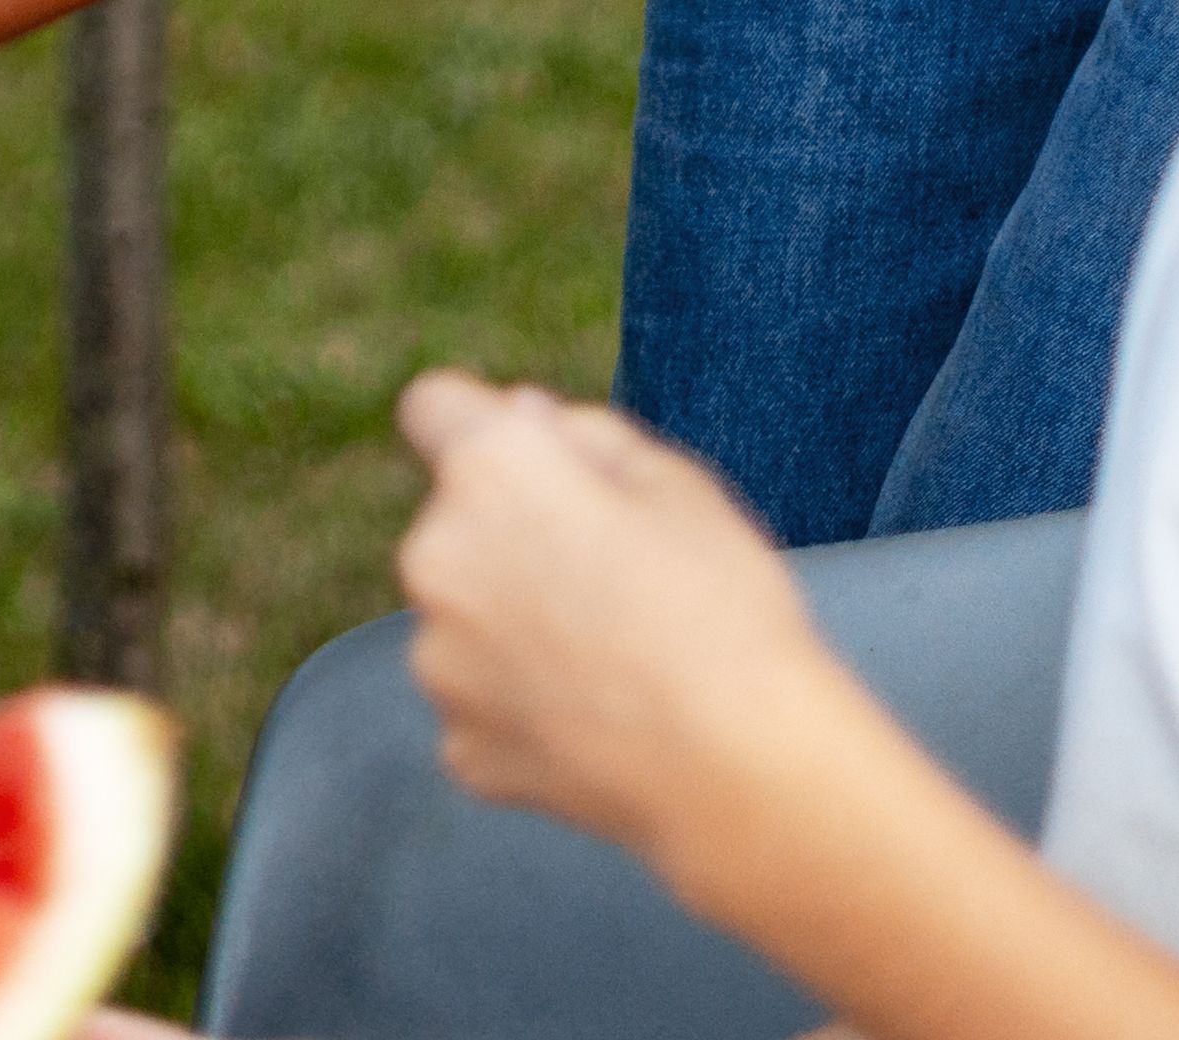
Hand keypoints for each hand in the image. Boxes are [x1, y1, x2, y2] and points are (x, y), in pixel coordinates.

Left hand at [389, 373, 883, 904]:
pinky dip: (525, 707)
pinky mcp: (461, 747)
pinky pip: (484, 703)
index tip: (536, 462)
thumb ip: (584, 432)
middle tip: (612, 579)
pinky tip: (600, 719)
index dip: (487, 424)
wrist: (743, 772)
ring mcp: (439, 662)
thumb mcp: (679, 480)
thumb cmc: (724, 609)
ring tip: (613, 658)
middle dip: (511, 534)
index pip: (436, 406)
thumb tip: (519, 417)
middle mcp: (435, 559)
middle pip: (456, 523)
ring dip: (511, 623)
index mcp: (489, 473)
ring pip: (464, 617)